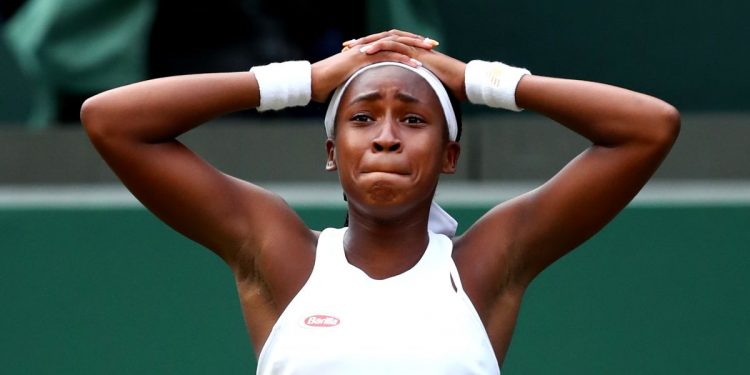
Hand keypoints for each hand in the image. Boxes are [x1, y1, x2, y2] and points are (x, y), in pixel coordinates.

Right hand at [311, 32, 422, 101]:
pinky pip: (386, 56)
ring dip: (414, 47)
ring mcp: (364, 51)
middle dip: (416, 41)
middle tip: (433, 44)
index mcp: (366, 51)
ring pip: (394, 44)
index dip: (408, 45)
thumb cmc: (327, 86)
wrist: (312, 82)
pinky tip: (416, 65)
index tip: (423, 50)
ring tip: (429, 51)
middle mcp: (367, 48)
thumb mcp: (349, 82)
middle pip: (397, 39)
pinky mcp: (362, 59)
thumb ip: (361, 83)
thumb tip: (368, 93)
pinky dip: (403, 59)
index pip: (391, 44)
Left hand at [345, 29, 467, 100]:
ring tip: (351, 48)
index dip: (368, 52)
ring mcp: (413, 47)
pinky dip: (379, 46)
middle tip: (346, 47)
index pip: (385, 49)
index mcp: (410, 55)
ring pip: (385, 39)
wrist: (464, 82)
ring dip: (367, 43)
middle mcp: (410, 48)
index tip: (352, 57)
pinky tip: (366, 52)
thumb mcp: (424, 89)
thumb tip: (404, 105)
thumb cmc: (448, 89)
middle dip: (362, 43)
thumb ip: (413, 91)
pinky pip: (395, 45)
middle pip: (381, 41)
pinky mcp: (417, 50)